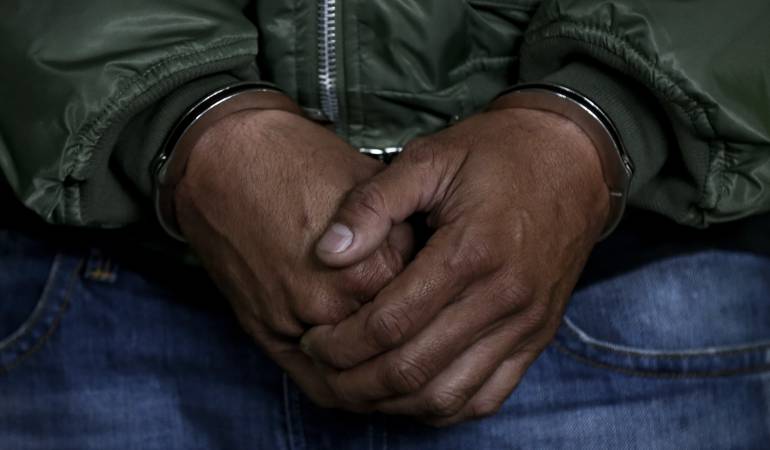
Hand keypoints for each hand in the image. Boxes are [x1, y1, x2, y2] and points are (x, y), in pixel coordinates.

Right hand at [175, 104, 412, 407]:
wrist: (228, 161)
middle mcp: (335, 303)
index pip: (424, 311)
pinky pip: (320, 383)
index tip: (440, 297)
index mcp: (372, 266)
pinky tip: (366, 378)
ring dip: (383, 376)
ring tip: (405, 365)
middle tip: (427, 335)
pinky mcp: (267, 333)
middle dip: (412, 343)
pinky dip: (346, 386)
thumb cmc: (298, 164)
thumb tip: (432, 261)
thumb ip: (404, 231)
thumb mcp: (371, 186)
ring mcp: (297, 323)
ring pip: (360, 376)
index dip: (436, 306)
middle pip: (393, 349)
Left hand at [302, 107, 608, 424]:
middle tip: (321, 367)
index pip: (390, 323)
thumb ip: (373, 205)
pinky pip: (487, 396)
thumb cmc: (496, 154)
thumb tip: (327, 252)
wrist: (573, 159)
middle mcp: (502, 298)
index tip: (311, 339)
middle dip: (354, 379)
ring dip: (392, 402)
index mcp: (470, 251)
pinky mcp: (537, 337)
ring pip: (448, 395)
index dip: (340, 343)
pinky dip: (441, 405)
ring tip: (355, 383)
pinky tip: (409, 392)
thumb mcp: (429, 158)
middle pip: (413, 369)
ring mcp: (525, 324)